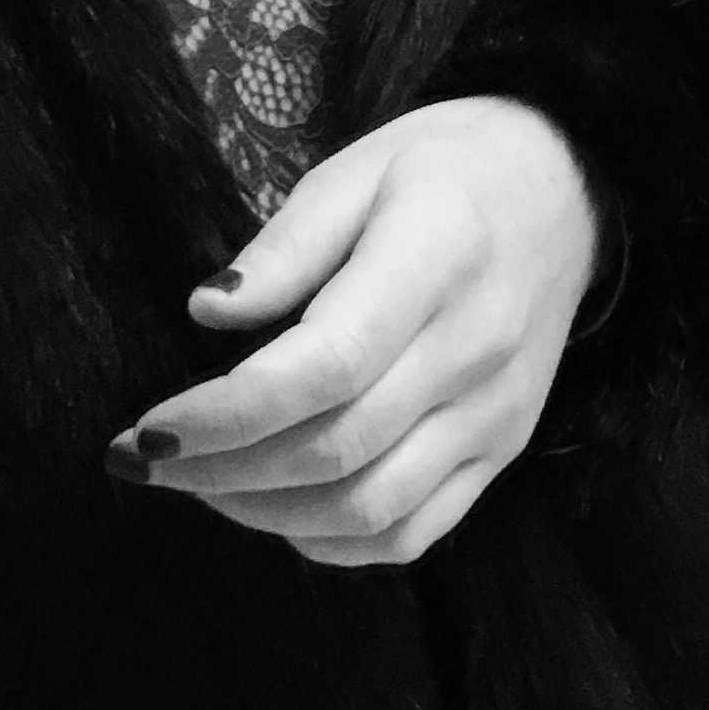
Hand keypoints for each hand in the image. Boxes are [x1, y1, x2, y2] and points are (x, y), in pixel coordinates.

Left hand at [111, 99, 605, 566]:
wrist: (567, 189)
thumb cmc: (446, 168)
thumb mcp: (357, 169)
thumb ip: (284, 246)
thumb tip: (206, 314)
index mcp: (438, 258)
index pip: (327, 367)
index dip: (226, 414)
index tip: (146, 431)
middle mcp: (475, 350)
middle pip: (337, 449)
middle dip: (219, 471)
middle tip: (142, 462)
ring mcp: (496, 414)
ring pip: (371, 507)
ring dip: (265, 514)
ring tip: (198, 484)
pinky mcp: (503, 451)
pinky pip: (413, 532)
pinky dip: (332, 540)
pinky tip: (275, 509)